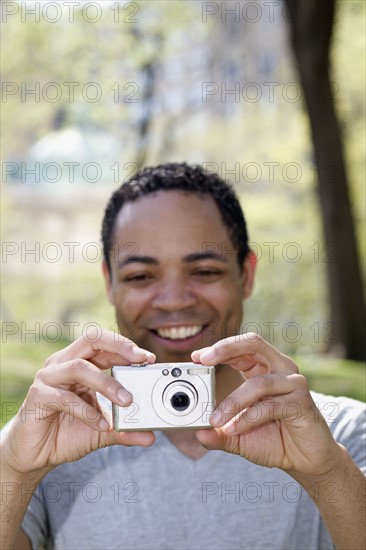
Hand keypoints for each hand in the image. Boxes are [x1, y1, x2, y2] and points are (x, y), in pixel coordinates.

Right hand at [2, 330, 155, 477]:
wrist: (34, 455)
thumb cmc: (66, 433)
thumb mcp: (102, 431)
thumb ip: (124, 429)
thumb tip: (150, 436)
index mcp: (79, 363)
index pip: (103, 343)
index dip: (126, 346)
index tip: (148, 358)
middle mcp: (63, 364)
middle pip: (90, 340)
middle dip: (119, 347)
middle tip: (140, 360)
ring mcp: (48, 378)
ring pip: (79, 368)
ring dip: (106, 383)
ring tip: (126, 401)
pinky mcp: (38, 397)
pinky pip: (65, 399)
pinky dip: (86, 412)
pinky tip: (101, 425)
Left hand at [192, 334, 342, 477]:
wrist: (307, 461)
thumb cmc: (274, 441)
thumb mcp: (238, 437)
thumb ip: (219, 433)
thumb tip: (198, 433)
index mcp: (264, 368)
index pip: (241, 348)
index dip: (219, 348)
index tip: (196, 357)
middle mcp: (280, 369)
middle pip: (254, 343)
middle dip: (226, 349)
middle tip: (204, 360)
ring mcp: (293, 383)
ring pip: (258, 383)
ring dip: (232, 402)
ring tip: (215, 420)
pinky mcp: (301, 402)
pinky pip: (269, 406)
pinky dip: (247, 418)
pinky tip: (233, 429)